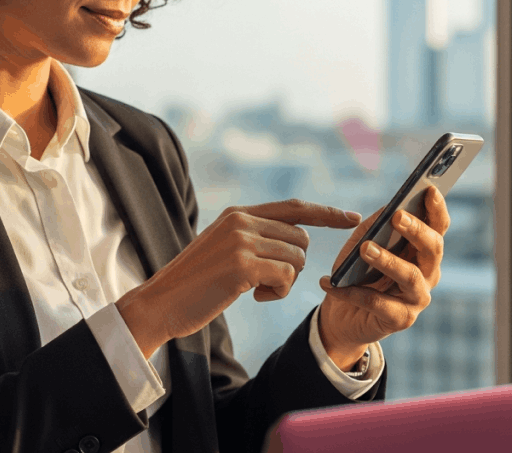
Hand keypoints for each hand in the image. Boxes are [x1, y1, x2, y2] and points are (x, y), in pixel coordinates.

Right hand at [117, 199, 360, 357]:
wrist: (160, 304)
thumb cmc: (195, 284)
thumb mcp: (224, 249)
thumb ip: (255, 237)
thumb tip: (295, 241)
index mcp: (239, 214)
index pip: (295, 208)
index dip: (326, 213)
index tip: (351, 217)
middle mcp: (242, 221)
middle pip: (301, 239)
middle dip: (293, 265)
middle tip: (266, 283)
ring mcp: (241, 241)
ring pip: (296, 259)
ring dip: (284, 282)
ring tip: (255, 290)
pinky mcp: (242, 264)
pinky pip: (286, 275)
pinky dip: (278, 292)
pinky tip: (255, 297)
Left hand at [316, 185, 449, 369]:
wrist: (343, 314)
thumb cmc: (358, 271)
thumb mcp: (363, 242)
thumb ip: (377, 226)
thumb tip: (390, 207)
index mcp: (424, 251)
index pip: (439, 227)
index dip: (437, 209)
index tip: (429, 190)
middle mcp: (429, 274)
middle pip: (433, 249)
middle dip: (416, 230)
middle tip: (397, 216)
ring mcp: (417, 299)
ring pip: (411, 276)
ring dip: (388, 260)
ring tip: (365, 248)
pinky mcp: (401, 320)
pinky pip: (379, 303)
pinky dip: (355, 293)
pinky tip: (333, 284)